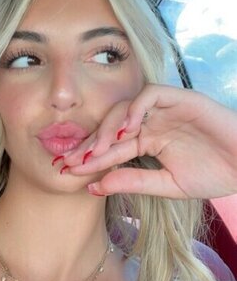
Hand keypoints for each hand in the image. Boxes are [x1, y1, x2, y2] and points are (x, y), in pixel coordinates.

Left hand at [58, 85, 236, 198]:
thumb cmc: (214, 174)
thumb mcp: (168, 185)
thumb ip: (133, 182)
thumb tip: (95, 186)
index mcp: (147, 141)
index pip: (111, 147)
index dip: (89, 158)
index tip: (67, 171)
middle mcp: (151, 122)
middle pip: (110, 125)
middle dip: (90, 142)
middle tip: (72, 160)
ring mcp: (164, 109)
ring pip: (124, 107)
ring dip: (108, 127)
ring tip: (99, 149)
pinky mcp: (179, 98)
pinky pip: (149, 95)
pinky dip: (135, 108)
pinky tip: (126, 129)